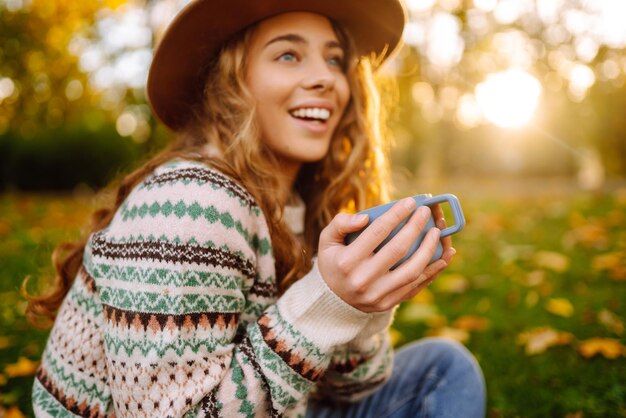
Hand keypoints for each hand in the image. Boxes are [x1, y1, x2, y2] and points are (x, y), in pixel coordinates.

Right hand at [317, 197, 454, 312]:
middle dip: (416, 227)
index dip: (397, 214)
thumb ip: (341, 223)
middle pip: (398, 250)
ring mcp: (377, 295)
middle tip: (426, 212)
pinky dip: (432, 271)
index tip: (411, 202)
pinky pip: (415, 287)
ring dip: (429, 250)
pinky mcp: (388, 304)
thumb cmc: (334, 261)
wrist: (332, 299)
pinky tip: (443, 256)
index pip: (377, 232)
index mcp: (347, 262)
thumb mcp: (327, 240)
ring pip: (412, 271)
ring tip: (437, 232)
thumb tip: (365, 218)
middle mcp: (362, 280)